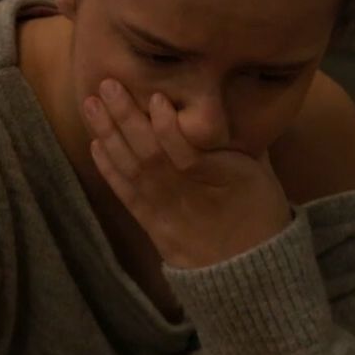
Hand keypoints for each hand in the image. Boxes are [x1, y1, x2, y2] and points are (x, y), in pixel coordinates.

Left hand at [82, 79, 290, 268]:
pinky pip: (125, 195)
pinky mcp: (151, 224)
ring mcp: (165, 212)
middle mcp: (187, 196)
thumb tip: (227, 102)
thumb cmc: (260, 213)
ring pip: (131, 170)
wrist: (249, 270)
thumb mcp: (262, 174)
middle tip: (109, 84)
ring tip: (92, 104)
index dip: (168, 127)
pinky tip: (95, 144)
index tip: (156, 96)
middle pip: (150, 156)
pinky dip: (108, 169)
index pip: (188, 154)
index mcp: (221, 180)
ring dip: (108, 135)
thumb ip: (243, 141)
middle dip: (126, 119)